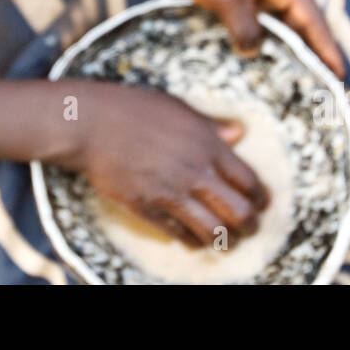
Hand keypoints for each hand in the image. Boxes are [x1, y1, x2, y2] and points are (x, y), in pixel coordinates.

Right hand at [59, 81, 268, 246]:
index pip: (249, 182)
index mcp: (207, 144)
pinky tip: (193, 239)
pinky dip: (192, 242)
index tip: (261, 204)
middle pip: (239, 213)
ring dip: (224, 241)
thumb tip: (239, 133)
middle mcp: (194, 171)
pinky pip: (180, 235)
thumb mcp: (178, 108)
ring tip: (225, 241)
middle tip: (248, 228)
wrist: (89, 124)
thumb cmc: (132, 108)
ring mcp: (170, 192)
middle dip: (249, 226)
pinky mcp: (148, 208)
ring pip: (213, 231)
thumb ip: (211, 125)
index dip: (261, 199)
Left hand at [152, 0, 345, 75]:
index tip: (339, 75)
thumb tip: (254, 53)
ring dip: (289, 50)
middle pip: (302, 23)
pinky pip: (261, 23)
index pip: (312, 18)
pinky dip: (266, 42)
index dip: (326, 47)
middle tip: (323, 90)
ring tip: (298, 84)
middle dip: (313, 54)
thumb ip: (243, 23)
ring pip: (281, 25)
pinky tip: (263, 64)